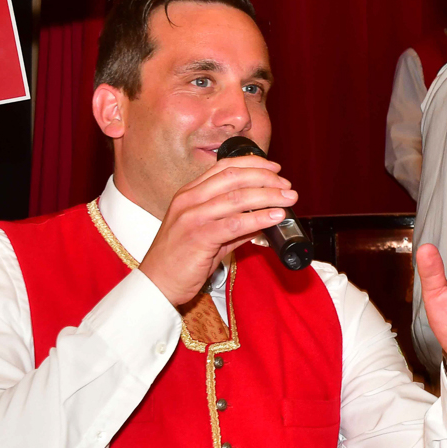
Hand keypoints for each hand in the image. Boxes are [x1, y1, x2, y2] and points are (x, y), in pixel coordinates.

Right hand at [140, 156, 295, 305]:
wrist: (157, 283)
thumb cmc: (182, 258)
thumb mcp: (208, 232)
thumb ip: (234, 222)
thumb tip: (264, 216)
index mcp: (189, 193)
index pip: (224, 167)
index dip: (253, 164)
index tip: (275, 169)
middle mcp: (189, 200)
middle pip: (234, 178)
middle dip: (266, 179)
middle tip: (287, 186)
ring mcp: (192, 217)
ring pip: (237, 198)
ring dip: (268, 196)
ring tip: (288, 199)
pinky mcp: (198, 237)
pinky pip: (235, 223)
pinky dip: (259, 218)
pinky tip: (275, 217)